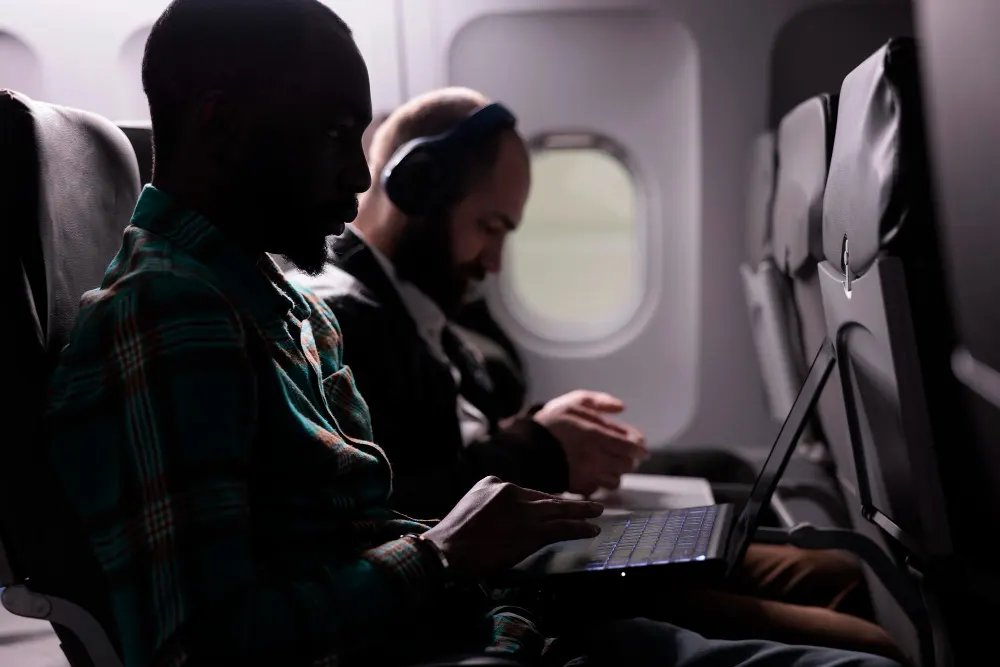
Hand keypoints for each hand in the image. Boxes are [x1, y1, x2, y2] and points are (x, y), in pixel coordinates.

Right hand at [422, 476, 603, 578]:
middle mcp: (511, 492)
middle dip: (568, 504)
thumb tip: (505, 518)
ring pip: (558, 510)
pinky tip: (591, 529)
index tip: (556, 507)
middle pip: (546, 498)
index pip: (527, 493)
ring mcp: (523, 511)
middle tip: (588, 505)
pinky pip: (561, 527)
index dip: (544, 503)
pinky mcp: (531, 531)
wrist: (447, 550)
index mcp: (494, 483)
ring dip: (581, 512)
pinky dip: (579, 527)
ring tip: (596, 512)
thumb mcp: (470, 507)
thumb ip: (490, 505)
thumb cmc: (453, 537)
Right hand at [533, 390, 648, 495]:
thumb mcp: (572, 402)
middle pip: (627, 465)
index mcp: (597, 435)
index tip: (640, 447)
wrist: (522, 448)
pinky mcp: (578, 488)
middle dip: (628, 459)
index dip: (639, 448)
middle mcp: (595, 458)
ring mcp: (587, 475)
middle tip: (624, 454)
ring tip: (606, 465)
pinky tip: (592, 474)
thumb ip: (599, 402)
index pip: (631, 446)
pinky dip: (598, 484)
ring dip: (615, 473)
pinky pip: (598, 490)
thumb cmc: (550, 424)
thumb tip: (622, 407)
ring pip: (615, 481)